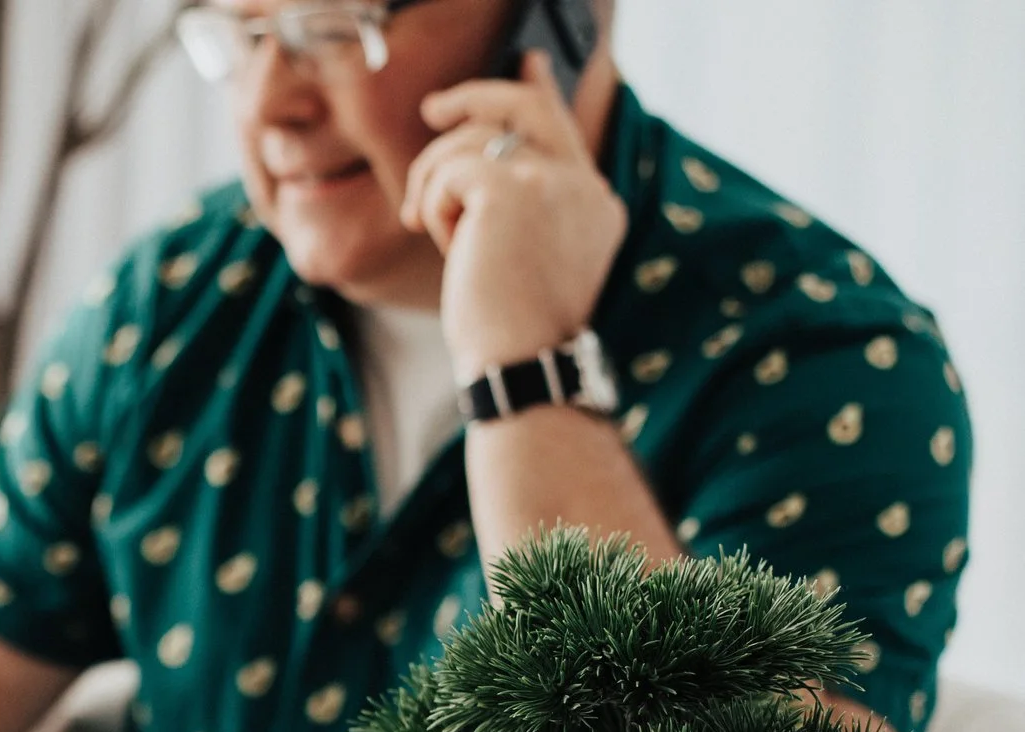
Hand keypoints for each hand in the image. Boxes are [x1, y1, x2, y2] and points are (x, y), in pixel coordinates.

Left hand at [404, 53, 627, 376]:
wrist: (522, 367)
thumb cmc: (512, 336)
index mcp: (594, 204)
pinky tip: (444, 245)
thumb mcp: (523, 262)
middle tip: (433, 111)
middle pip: (524, 107)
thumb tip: (474, 168)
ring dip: (434, 185)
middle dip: (474, 97)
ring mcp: (551, 181)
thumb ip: (516, 209)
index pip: (563, 128)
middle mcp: (581, 185)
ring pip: (469, 143)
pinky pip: (449, 173)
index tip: (528, 67)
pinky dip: (433, 206)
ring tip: (438, 235)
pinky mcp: (511, 190)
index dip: (539, 93)